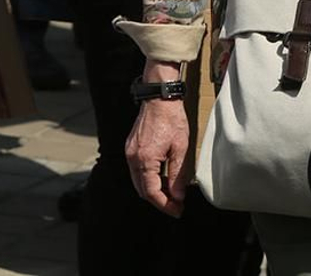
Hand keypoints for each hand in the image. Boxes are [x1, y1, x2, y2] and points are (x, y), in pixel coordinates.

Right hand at [125, 95, 192, 216]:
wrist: (159, 98)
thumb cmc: (172, 120)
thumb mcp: (181, 149)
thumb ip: (177, 175)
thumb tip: (178, 196)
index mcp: (145, 158)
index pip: (151, 192)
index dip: (165, 205)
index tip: (178, 211)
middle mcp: (132, 157)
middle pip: (142, 189)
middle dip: (159, 200)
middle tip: (176, 206)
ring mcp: (129, 151)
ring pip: (138, 181)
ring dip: (153, 190)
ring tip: (171, 193)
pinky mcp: (131, 147)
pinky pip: (136, 170)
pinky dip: (148, 179)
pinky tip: (162, 178)